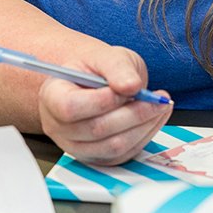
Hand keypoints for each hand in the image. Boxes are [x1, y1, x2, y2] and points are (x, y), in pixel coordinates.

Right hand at [37, 43, 172, 165]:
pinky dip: (145, 136)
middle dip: (133, 113)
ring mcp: (77, 146)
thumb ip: (117, 67)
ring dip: (144, 126)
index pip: (70, 107)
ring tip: (160, 105)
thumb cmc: (95, 68)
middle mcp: (59, 126)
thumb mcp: (105, 55)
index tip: (130, 87)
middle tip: (157, 98)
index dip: (102, 101)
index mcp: (52, 96)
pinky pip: (123, 154)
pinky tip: (154, 117)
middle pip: (96, 130)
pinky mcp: (97, 157)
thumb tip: (131, 86)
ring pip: (113, 146)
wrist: (95, 81)